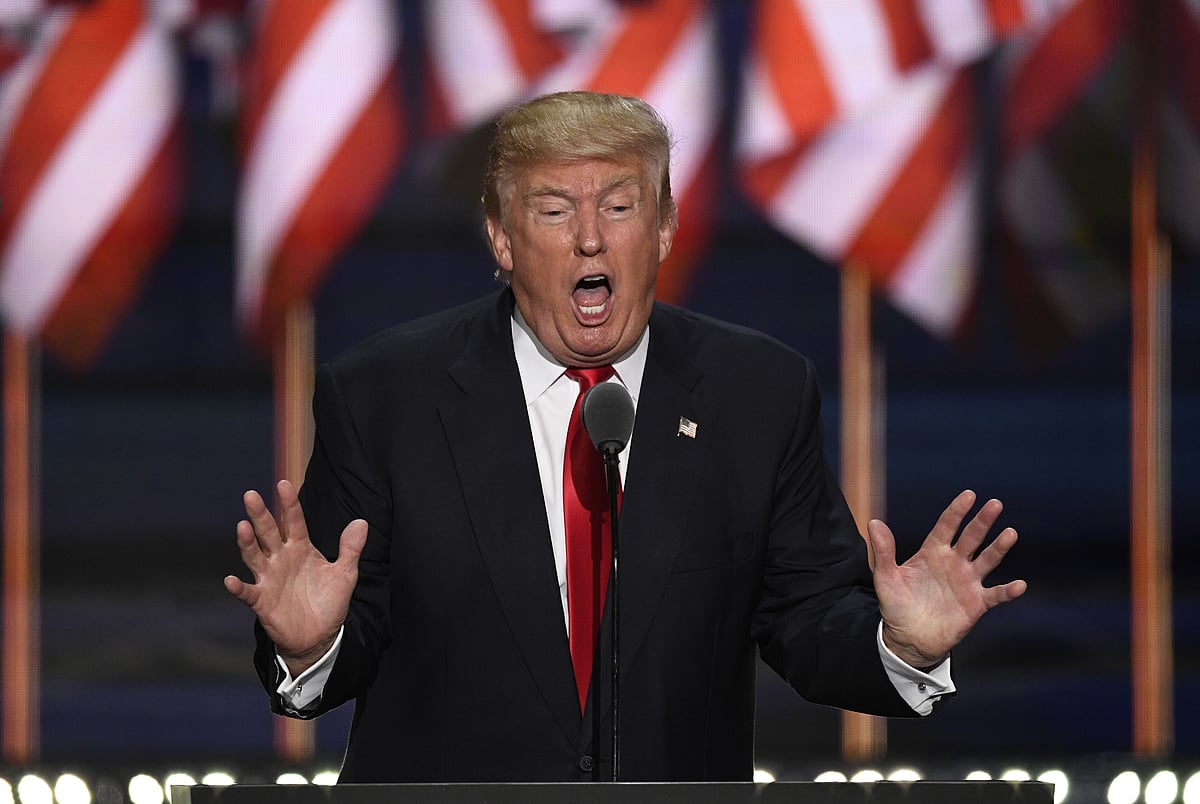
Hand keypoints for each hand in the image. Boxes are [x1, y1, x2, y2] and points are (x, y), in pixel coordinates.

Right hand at [224, 479, 366, 675]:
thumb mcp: (345, 573)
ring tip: (243, 527)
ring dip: (247, 543)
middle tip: (251, 495)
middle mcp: (281, 559)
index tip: (284, 484)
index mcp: (301, 548)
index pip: (294, 522)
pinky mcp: (262, 601)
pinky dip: (239, 587)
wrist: (319, 636)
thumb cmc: (328, 601)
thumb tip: (361, 522)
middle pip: (268, 533)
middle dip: (260, 515)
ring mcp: (269, 578)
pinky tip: (231, 580)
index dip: (289, 504)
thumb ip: (351, 548)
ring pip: (255, 556)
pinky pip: (248, 592)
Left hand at [868, 490, 1026, 668]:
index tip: (969, 495)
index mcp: (932, 552)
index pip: (946, 526)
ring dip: (998, 547)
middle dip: (982, 521)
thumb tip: (873, 522)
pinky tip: (1020, 585)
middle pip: (971, 537)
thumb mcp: (886, 577)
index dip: (957, 511)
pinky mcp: (976, 603)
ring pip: (987, 560)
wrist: (908, 638)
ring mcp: (967, 581)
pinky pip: (996, 594)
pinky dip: (1008, 591)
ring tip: (1010, 533)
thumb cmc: (896, 604)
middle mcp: (953, 563)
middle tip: (995, 504)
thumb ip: (883, 551)